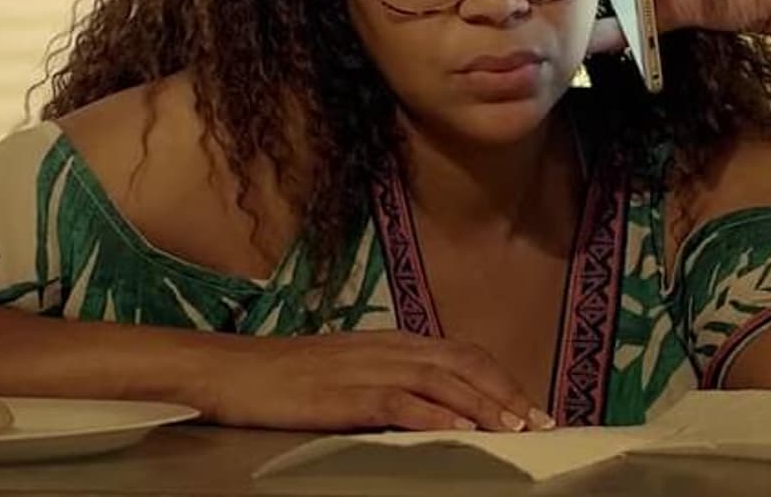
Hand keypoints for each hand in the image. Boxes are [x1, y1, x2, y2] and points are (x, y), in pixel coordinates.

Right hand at [205, 330, 551, 432]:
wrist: (227, 370)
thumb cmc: (280, 378)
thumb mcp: (343, 374)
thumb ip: (387, 383)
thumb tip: (431, 409)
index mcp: (387, 341)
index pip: (460, 353)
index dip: (501, 378)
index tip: (533, 407)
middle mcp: (384, 347)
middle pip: (463, 360)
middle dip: (508, 391)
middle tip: (543, 422)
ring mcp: (364, 367)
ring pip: (441, 378)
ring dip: (485, 403)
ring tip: (517, 430)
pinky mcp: (343, 393)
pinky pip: (400, 401)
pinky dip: (435, 413)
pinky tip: (459, 430)